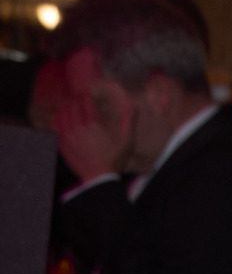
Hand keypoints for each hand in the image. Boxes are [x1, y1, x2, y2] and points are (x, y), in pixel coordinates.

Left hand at [38, 58, 129, 183]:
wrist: (99, 178)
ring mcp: (68, 136)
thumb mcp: (127, 142)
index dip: (86, 96)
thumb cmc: (114, 160)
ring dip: (66, 108)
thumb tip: (133, 107)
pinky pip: (55, 125)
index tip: (88, 94)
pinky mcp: (62, 143)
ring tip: (71, 107)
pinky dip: (58, 118)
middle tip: (79, 99)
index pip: (86, 103)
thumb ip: (129, 123)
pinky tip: (62, 118)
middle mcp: (78, 128)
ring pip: (62, 114)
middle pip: (72, 106)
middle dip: (76, 100)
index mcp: (94, 126)